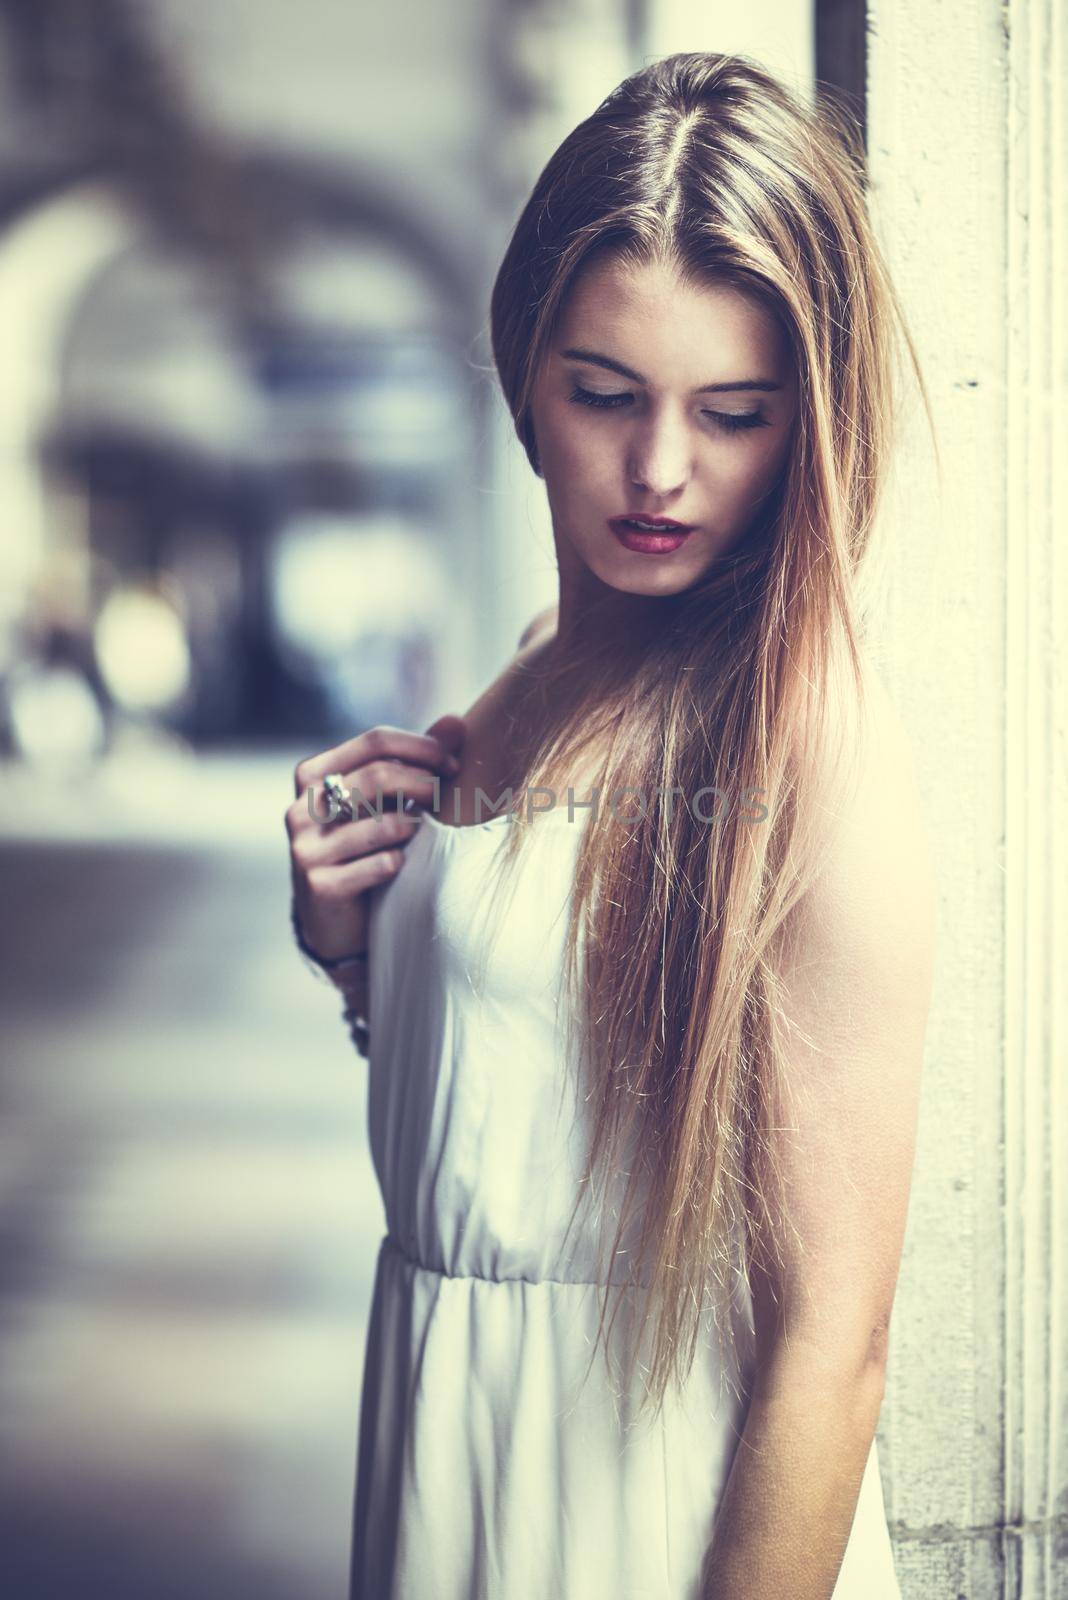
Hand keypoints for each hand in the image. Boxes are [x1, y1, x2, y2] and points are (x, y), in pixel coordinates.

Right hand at [286, 713, 464, 963]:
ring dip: (414, 828)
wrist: (336, 919)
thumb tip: (457, 721)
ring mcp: (306, 848)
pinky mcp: (320, 885)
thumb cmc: (366, 846)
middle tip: (450, 796)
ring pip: (383, 824)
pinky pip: (382, 863)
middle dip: (425, 783)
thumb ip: (416, 761)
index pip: (375, 741)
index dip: (422, 747)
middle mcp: (301, 808)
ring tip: (422, 835)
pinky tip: (402, 866)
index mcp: (313, 775)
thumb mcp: (385, 800)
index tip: (453, 765)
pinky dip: (402, 862)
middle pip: (378, 776)